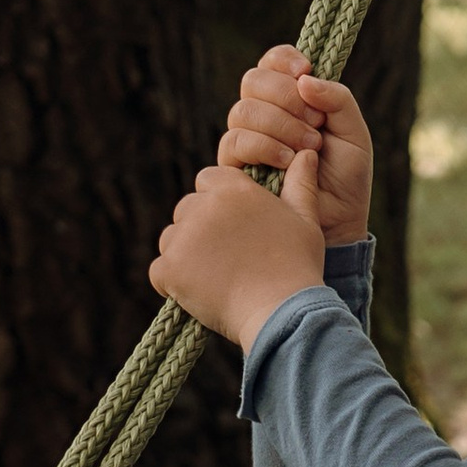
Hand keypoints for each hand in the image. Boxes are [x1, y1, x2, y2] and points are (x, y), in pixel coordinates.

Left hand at [150, 162, 326, 350]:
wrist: (283, 312)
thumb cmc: (298, 267)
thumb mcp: (306, 221)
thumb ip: (300, 185)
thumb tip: (307, 154)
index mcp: (235, 189)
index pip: (207, 179)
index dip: (217, 201)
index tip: (233, 226)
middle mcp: (205, 206)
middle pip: (187, 209)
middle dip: (200, 230)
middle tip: (227, 259)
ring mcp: (184, 237)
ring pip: (172, 239)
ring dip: (186, 256)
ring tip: (217, 278)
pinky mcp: (170, 268)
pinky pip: (160, 271)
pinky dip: (174, 284)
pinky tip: (200, 293)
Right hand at [217, 46, 373, 248]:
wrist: (339, 221)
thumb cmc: (346, 178)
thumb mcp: (354, 134)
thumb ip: (338, 100)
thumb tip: (305, 79)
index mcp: (291, 99)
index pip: (272, 62)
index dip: (284, 60)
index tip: (305, 71)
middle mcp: (264, 114)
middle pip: (253, 81)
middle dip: (287, 97)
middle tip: (316, 123)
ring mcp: (246, 139)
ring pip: (243, 111)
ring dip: (281, 125)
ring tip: (309, 147)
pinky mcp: (234, 167)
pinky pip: (235, 141)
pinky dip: (265, 146)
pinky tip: (289, 161)